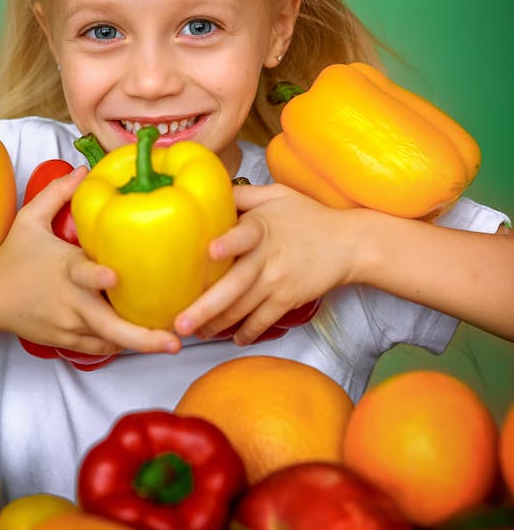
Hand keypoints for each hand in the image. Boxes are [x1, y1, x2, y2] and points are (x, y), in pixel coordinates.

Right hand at [0, 167, 180, 355]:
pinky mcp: (65, 340)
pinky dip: (119, 344)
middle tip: (174, 342)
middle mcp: (69, 302)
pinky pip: (99, 348)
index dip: (97, 278)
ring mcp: (68, 325)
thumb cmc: (12, 255)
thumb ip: (59, 193)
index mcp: (64, 269)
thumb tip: (84, 169)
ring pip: (108, 341)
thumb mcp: (30, 218)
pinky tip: (144, 340)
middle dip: (143, 337)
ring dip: (139, 342)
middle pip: (107, 325)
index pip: (81, 274)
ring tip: (171, 343)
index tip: (115, 278)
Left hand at [174, 183, 361, 344]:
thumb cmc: (308, 216)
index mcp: (262, 227)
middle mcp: (268, 257)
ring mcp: (278, 282)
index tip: (211, 250)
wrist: (348, 244)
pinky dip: (246, 332)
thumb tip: (209, 191)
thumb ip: (242, 195)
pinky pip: (262, 321)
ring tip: (193, 331)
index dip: (228, 242)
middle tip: (179, 323)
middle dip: (205, 308)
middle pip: (234, 285)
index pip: (244, 233)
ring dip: (216, 324)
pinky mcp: (288, 300)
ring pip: (242, 309)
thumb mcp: (276, 195)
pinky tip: (232, 338)